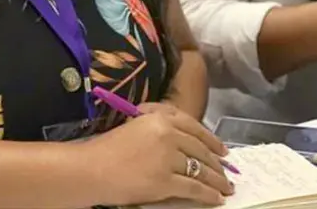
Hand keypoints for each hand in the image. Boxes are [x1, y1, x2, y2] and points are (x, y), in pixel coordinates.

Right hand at [85, 108, 233, 207]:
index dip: (211, 139)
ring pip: (201, 169)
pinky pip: (195, 188)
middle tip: (226, 171)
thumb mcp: (131, 126)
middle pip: (200, 149)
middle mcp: (167, 135)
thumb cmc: (105, 148)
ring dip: (217, 180)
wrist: (90, 169)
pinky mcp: (166, 181)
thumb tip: (179, 137)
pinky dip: (209, 194)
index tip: (222, 149)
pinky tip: (217, 198)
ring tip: (226, 187)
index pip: (193, 126)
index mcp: (158, 118)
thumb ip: (154, 125)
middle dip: (217, 162)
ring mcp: (168, 158)